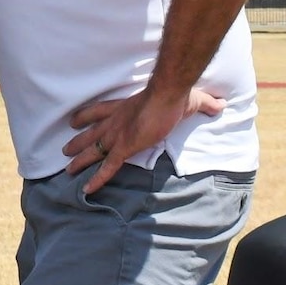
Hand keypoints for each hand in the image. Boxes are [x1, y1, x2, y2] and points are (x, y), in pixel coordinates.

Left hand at [62, 85, 223, 192]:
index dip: (86, 116)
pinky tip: (87, 190)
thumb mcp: (190, 98)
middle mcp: (116, 121)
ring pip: (94, 151)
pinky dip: (96, 179)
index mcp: (125, 107)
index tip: (73, 121)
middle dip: (78, 142)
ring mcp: (118, 134)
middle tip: (64, 149)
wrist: (168, 95)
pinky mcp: (124, 147)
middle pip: (91, 133)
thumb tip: (221, 104)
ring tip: (67, 171)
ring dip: (80, 161)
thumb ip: (204, 103)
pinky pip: (107, 167)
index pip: (99, 110)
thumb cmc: (175, 94)